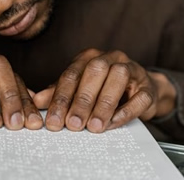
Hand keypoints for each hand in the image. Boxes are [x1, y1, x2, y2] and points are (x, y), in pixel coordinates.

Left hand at [33, 49, 175, 132]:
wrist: (141, 91)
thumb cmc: (105, 90)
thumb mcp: (79, 90)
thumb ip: (59, 93)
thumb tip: (36, 100)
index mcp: (90, 57)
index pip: (72, 74)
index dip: (61, 98)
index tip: (53, 121)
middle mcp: (111, 58)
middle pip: (94, 72)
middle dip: (82, 100)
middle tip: (73, 124)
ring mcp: (132, 69)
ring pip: (118, 78)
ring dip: (104, 104)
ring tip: (94, 126)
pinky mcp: (148, 86)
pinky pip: (139, 96)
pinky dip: (125, 111)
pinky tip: (112, 123)